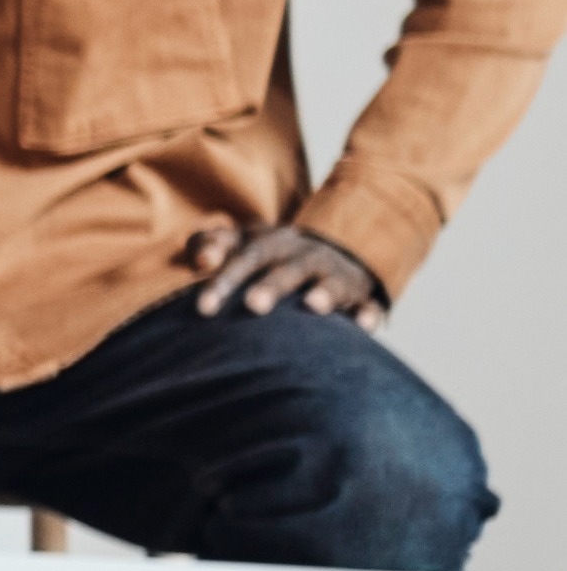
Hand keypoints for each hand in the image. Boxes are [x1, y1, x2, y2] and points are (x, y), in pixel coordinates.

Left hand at [185, 221, 381, 324]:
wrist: (328, 251)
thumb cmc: (267, 255)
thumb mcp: (238, 243)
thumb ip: (209, 245)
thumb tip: (201, 260)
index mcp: (271, 243)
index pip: (245, 257)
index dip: (223, 281)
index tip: (203, 308)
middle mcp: (306, 256)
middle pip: (288, 269)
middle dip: (272, 286)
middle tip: (253, 305)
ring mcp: (337, 275)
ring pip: (334, 283)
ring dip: (325, 292)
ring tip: (314, 306)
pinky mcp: (362, 296)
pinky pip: (369, 305)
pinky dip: (368, 315)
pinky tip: (364, 327)